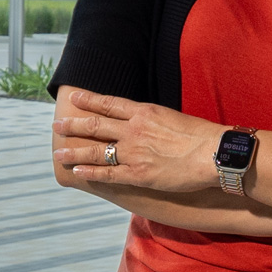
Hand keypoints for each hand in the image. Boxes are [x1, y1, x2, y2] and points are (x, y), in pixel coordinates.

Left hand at [52, 90, 223, 191]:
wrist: (215, 153)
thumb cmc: (200, 135)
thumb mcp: (172, 117)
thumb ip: (152, 119)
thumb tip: (141, 121)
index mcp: (144, 112)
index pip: (109, 103)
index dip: (88, 100)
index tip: (73, 97)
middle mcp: (134, 130)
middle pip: (95, 126)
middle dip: (73, 125)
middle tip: (55, 125)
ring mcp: (134, 153)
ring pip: (96, 151)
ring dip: (74, 152)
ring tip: (58, 153)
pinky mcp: (139, 175)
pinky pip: (108, 174)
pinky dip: (90, 173)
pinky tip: (77, 173)